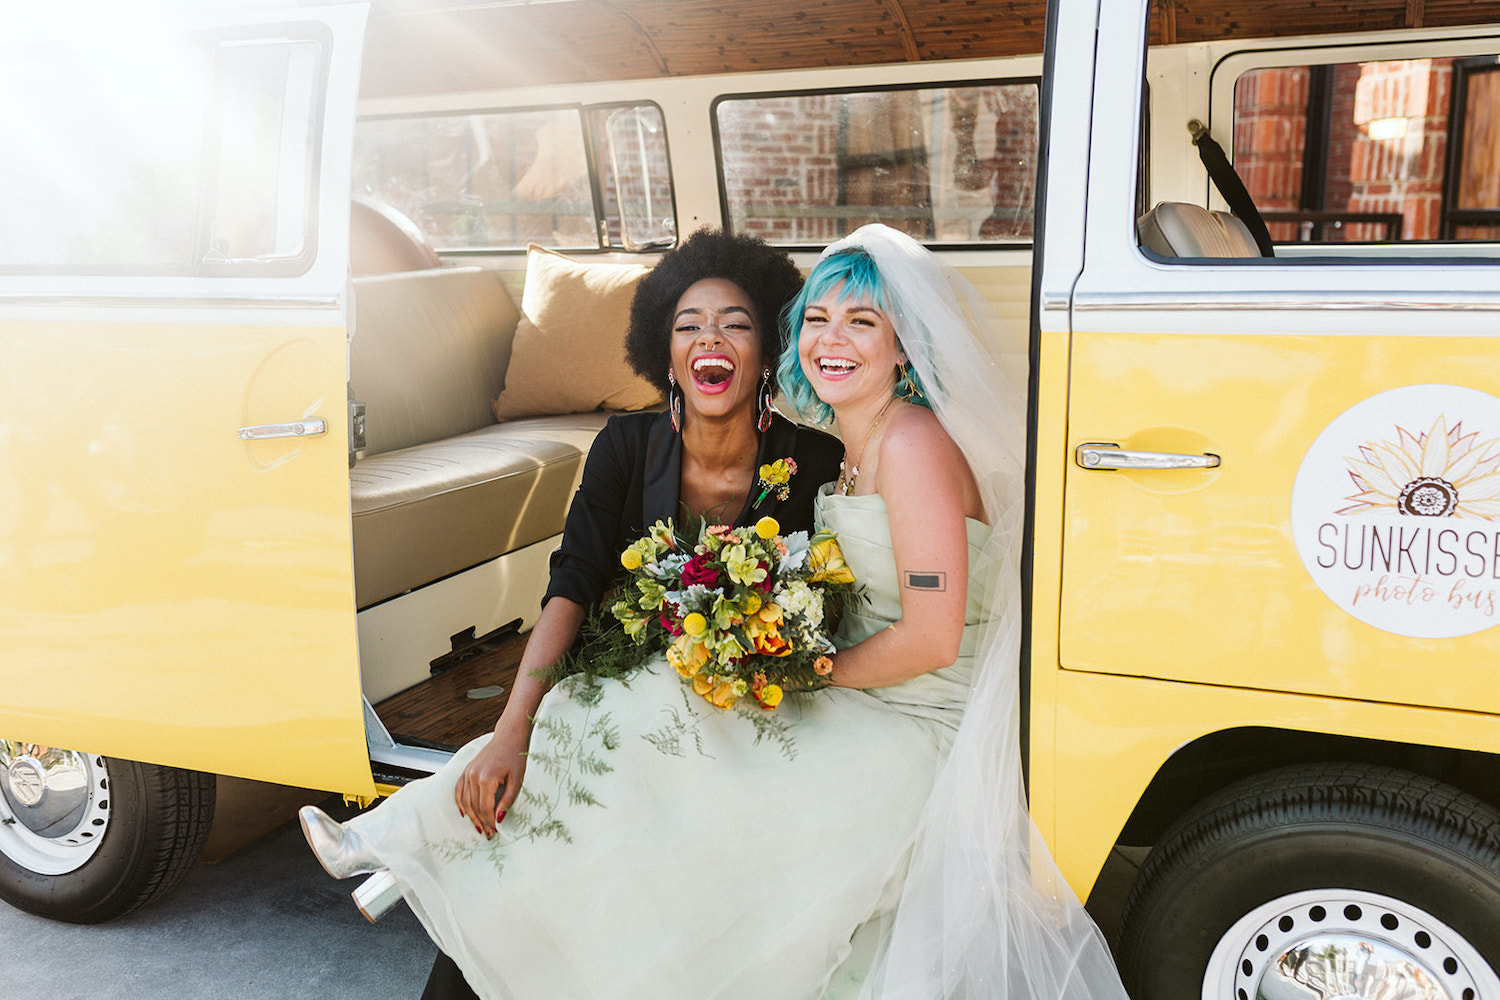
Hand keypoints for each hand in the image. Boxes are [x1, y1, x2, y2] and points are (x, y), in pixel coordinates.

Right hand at [454, 720, 527, 837]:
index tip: (496, 831)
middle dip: (482, 822)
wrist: (508, 736)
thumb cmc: (515, 755)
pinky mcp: (467, 770)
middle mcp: (473, 776)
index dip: (490, 822)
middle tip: (489, 833)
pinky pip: (459, 790)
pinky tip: (465, 813)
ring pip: (465, 801)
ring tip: (480, 827)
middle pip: (474, 807)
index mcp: (486, 778)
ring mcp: (468, 772)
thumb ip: (507, 800)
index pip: (485, 808)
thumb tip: (500, 818)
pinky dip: (460, 802)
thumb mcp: (517, 779)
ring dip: (471, 816)